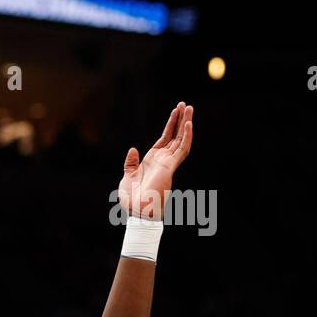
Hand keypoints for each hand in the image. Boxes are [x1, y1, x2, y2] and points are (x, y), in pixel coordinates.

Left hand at [118, 102, 193, 219]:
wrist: (137, 211)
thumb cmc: (131, 199)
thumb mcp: (127, 177)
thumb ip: (130, 163)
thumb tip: (133, 150)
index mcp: (153, 160)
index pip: (165, 139)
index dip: (171, 125)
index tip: (176, 111)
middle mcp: (163, 160)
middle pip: (176, 136)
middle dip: (181, 120)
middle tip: (186, 104)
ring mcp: (168, 163)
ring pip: (181, 139)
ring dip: (186, 124)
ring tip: (189, 108)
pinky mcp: (170, 167)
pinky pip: (181, 149)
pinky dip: (186, 137)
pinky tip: (188, 124)